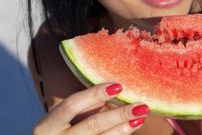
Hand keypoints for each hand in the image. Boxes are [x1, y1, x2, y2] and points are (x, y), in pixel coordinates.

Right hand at [33, 82, 148, 133]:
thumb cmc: (60, 129)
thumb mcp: (62, 118)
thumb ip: (82, 105)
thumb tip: (114, 86)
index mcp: (46, 127)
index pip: (70, 105)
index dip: (93, 94)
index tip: (118, 85)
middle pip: (92, 126)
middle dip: (119, 115)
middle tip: (141, 105)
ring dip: (124, 128)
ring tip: (141, 116)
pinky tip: (132, 127)